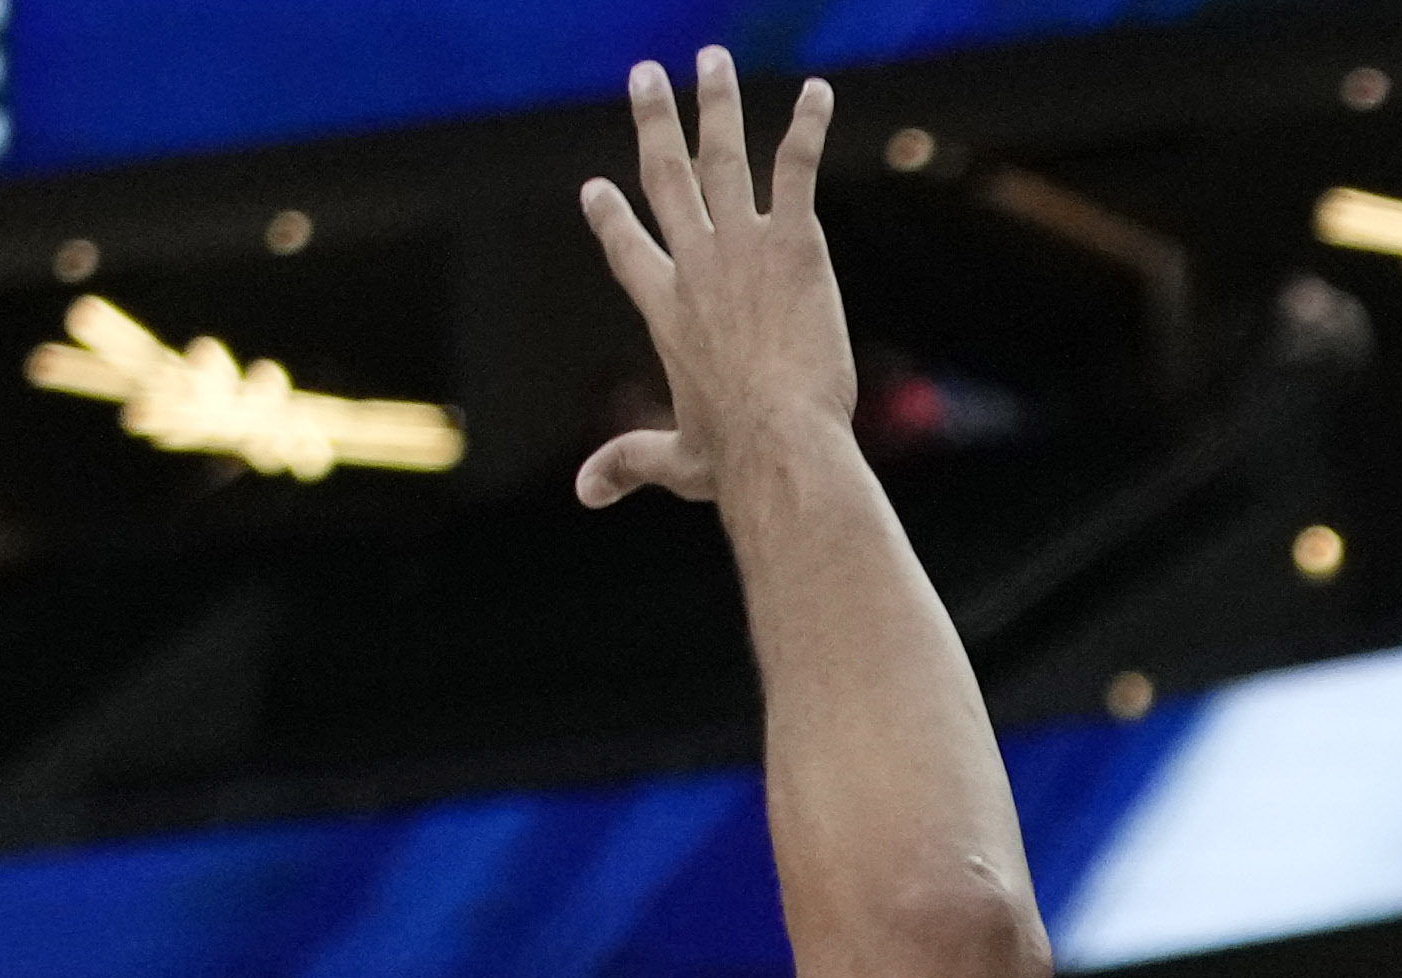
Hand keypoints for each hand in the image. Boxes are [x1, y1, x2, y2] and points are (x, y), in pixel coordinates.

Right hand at [574, 52, 856, 507]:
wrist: (780, 442)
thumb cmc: (734, 458)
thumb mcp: (677, 460)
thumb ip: (630, 463)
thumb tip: (583, 493)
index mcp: (664, 308)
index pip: (628, 248)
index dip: (611, 216)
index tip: (598, 188)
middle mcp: (694, 264)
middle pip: (665, 177)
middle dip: (654, 123)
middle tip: (645, 76)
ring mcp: (741, 246)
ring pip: (721, 156)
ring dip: (714, 103)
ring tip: (709, 58)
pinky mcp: (794, 242)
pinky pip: (796, 167)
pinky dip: (807, 126)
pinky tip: (817, 90)